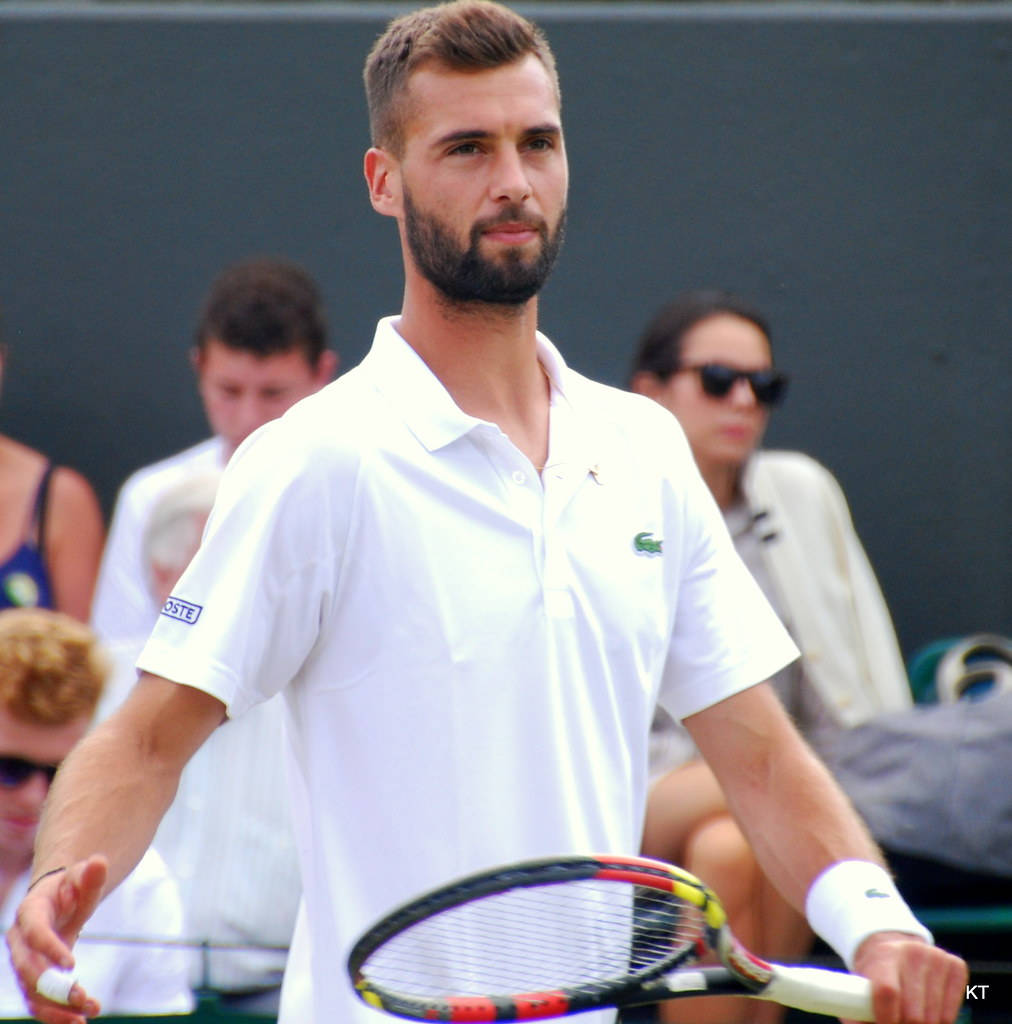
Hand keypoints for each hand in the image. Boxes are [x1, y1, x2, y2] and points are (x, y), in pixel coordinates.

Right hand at [5, 856, 107, 1023]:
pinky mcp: (32, 978)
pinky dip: (56, 1014)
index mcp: (30, 912)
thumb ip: (91, 875)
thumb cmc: (72, 887)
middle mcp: (19, 940)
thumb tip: (99, 861)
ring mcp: (23, 962)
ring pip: (30, 992)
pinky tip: (80, 1020)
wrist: (59, 900)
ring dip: (55, 1008)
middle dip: (51, 986)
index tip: (72, 964)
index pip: (34, 932)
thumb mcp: (83, 878)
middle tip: (81, 996)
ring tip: (85, 1016)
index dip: (49, 949)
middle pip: (27, 968)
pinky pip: (37, 1002)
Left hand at [847, 931, 966, 1023]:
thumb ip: (857, 1012)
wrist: (894, 948)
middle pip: (914, 1014)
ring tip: (907, 1019)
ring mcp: (937, 958)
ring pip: (936, 1019)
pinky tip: (926, 1013)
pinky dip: (939, 1022)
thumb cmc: (874, 975)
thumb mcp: (858, 986)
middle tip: (896, 1023)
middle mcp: (912, 952)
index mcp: (884, 955)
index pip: (887, 992)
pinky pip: (951, 1014)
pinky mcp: (956, 966)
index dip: (886, 1019)